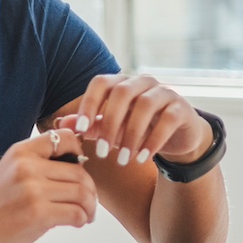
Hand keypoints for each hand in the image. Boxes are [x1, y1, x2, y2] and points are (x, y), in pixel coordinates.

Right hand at [0, 129, 95, 242]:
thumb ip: (38, 165)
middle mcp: (27, 167)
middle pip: (80, 171)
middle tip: (87, 203)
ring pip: (82, 193)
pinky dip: (81, 220)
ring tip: (84, 215)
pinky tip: (75, 223)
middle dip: (90, 191)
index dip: (80, 152)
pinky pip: (76, 213)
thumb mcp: (10, 173)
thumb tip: (78, 167)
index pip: (64, 138)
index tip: (81, 168)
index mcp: (20, 152)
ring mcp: (33, 190)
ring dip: (89, 207)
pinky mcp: (38, 214)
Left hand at [61, 73, 210, 168]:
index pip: (101, 83)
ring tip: (124, 160)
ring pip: (145, 105)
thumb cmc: (137, 128)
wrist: (176, 136)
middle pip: (122, 93)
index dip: (88, 104)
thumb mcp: (111, 128)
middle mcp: (142, 82)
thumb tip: (60, 125)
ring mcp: (164, 92)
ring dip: (131, 134)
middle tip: (102, 152)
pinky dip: (153, 140)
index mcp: (121, 83)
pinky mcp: (182, 108)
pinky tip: (142, 159)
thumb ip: (89, 125)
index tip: (79, 131)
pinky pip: (168, 120)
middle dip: (109, 124)